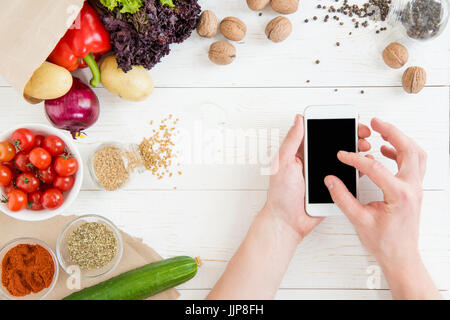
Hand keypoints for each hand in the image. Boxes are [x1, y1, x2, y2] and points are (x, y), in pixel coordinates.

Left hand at [263, 114, 371, 241]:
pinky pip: (347, 175)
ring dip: (356, 150)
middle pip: (335, 143)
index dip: (333, 123)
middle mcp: (313, 161)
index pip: (318, 132)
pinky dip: (357, 169)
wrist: (288, 222)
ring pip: (344, 158)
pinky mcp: (333, 186)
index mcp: (300, 153)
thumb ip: (292, 141)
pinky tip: (363, 164)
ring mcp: (324, 174)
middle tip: (362, 132)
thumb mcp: (283, 163)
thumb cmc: (280, 195)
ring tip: (364, 147)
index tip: (346, 118)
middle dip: (350, 135)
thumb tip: (299, 119)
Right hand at [324, 118, 425, 268]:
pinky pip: (414, 163)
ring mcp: (415, 188)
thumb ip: (343, 197)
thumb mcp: (359, 219)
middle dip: (392, 132)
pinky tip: (386, 151)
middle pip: (408, 149)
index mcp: (399, 195)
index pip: (376, 167)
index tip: (343, 155)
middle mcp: (412, 188)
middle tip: (375, 122)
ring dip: (401, 139)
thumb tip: (331, 181)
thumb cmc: (385, 242)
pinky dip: (402, 152)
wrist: (401, 256)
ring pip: (416, 154)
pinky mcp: (413, 190)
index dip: (355, 159)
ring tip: (382, 131)